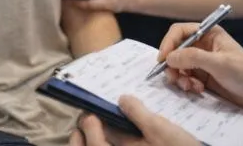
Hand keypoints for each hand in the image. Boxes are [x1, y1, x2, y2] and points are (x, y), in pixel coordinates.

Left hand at [68, 97, 199, 145]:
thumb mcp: (160, 129)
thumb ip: (138, 113)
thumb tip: (122, 100)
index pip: (92, 137)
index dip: (87, 121)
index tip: (90, 110)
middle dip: (82, 137)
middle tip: (87, 123)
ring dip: (94, 143)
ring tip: (99, 132)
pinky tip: (119, 141)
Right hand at [158, 23, 242, 121]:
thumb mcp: (219, 63)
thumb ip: (193, 58)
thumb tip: (169, 57)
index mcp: (209, 34)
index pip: (179, 32)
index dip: (168, 44)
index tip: (163, 60)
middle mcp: (203, 45)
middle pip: (175, 50)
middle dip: (173, 65)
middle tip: (174, 79)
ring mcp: (202, 62)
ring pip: (178, 66)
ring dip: (180, 77)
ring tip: (191, 87)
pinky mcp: (203, 76)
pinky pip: (185, 78)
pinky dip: (187, 84)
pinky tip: (198, 90)